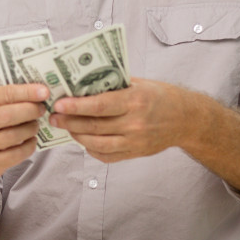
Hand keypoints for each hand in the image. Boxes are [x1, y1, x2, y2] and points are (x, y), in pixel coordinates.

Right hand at [0, 83, 49, 179]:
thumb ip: (10, 100)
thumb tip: (39, 92)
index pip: (4, 94)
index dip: (26, 92)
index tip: (45, 92)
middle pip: (7, 115)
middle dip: (30, 110)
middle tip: (42, 109)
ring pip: (13, 135)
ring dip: (30, 129)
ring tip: (35, 126)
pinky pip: (16, 154)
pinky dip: (29, 146)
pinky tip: (32, 141)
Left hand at [49, 77, 191, 161]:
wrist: (186, 119)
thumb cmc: (159, 96)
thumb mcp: (138, 83)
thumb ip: (112, 85)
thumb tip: (81, 84)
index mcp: (135, 101)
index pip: (99, 105)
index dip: (76, 106)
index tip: (59, 104)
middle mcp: (135, 123)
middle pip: (95, 126)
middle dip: (69, 122)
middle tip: (53, 117)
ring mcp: (135, 141)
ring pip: (98, 144)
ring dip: (77, 136)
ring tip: (65, 127)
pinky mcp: (135, 153)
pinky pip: (107, 156)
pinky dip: (91, 149)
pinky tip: (83, 139)